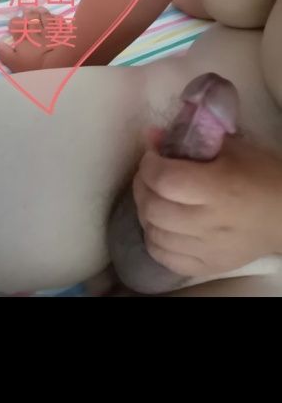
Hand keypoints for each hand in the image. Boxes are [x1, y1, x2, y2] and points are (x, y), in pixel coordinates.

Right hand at [0, 8, 73, 72]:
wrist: (61, 64)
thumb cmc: (36, 67)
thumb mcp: (15, 64)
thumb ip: (5, 53)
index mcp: (23, 37)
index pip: (15, 24)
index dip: (14, 22)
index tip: (14, 23)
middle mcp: (36, 30)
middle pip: (31, 17)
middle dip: (28, 13)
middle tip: (27, 11)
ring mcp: (51, 29)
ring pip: (45, 16)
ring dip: (42, 12)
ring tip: (39, 9)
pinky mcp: (64, 32)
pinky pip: (60, 21)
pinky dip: (56, 19)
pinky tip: (56, 18)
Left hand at [133, 136, 281, 277]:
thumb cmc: (261, 175)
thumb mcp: (232, 147)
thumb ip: (190, 140)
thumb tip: (151, 136)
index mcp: (219, 188)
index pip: (165, 180)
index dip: (148, 165)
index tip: (152, 155)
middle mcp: (210, 222)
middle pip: (154, 209)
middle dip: (142, 186)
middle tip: (148, 175)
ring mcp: (208, 249)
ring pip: (154, 235)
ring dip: (145, 212)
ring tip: (154, 197)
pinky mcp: (208, 266)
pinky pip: (165, 258)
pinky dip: (154, 239)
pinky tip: (161, 224)